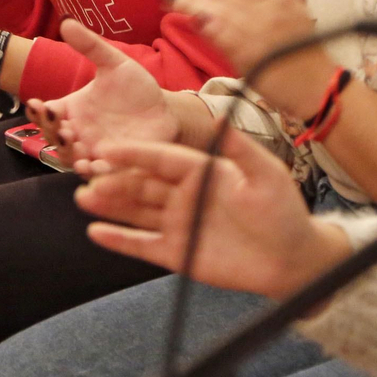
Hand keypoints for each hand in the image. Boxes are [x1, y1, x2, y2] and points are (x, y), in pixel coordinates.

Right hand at [28, 19, 178, 165]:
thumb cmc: (134, 87)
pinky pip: (99, 172)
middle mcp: (77, 132)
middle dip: (50, 133)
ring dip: (68, 154)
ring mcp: (93, 150)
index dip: (36, 112)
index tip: (35, 104)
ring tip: (72, 145)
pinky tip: (93, 166)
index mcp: (72, 109)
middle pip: (53, 138)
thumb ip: (90, 45)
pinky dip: (93, 171)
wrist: (163, 108)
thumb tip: (66, 21)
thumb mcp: (114, 62)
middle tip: (58, 125)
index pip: (45, 114)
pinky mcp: (114, 164)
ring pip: (71, 159)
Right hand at [75, 135, 349, 299]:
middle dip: (114, 180)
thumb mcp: (265, 173)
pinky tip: (96, 232)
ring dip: (110, 206)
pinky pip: (142, 245)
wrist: (292, 259)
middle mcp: (184, 194)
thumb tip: (218, 117)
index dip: (134, 153)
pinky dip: (119, 240)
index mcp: (200, 170)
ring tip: (83, 199)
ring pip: (136, 212)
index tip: (106, 149)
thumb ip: (239, 147)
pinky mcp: (177, 253)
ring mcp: (178, 224)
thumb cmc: (283, 211)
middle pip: (142, 184)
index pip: (160, 158)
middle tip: (86, 178)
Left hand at [165, 0, 316, 97]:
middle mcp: (268, 10)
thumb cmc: (304, 49)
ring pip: (218, 9)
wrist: (319, 87)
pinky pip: (223, 36)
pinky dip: (206, 25)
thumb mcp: (297, 7)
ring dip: (191, 1)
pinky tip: (191, 19)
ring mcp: (258, 32)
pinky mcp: (251, 56)